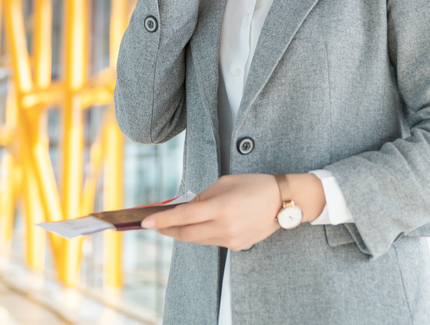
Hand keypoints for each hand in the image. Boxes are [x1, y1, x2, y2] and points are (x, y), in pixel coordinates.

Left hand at [140, 173, 325, 250]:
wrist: (283, 202)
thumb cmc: (254, 185)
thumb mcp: (226, 182)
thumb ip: (204, 195)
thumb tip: (186, 207)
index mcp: (221, 207)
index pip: (184, 216)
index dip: (163, 220)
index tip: (145, 222)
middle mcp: (224, 227)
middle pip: (187, 234)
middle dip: (168, 230)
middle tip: (154, 224)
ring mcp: (231, 240)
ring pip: (198, 240)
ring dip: (184, 232)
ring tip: (173, 224)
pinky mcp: (237, 247)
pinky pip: (213, 241)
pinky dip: (203, 233)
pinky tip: (201, 225)